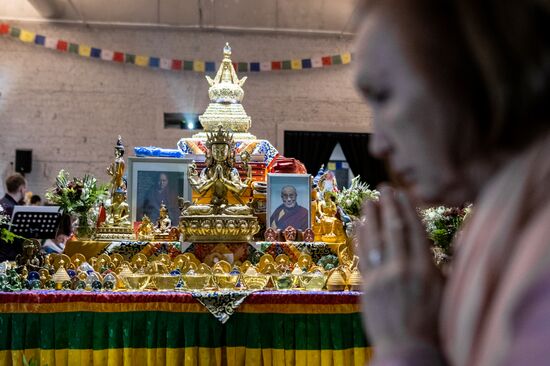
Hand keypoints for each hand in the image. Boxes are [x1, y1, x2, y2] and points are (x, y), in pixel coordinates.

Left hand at [357, 186, 443, 357]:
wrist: (408, 350)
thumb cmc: (432, 325)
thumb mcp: (447, 295)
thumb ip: (442, 269)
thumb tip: (441, 248)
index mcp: (426, 270)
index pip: (415, 231)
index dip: (407, 210)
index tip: (402, 194)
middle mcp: (404, 269)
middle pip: (394, 230)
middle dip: (389, 206)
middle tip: (384, 188)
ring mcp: (383, 277)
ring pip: (376, 240)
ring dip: (372, 217)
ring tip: (369, 200)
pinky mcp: (369, 286)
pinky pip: (363, 256)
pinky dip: (361, 239)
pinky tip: (359, 225)